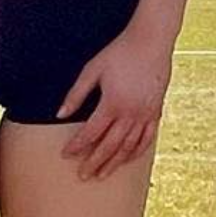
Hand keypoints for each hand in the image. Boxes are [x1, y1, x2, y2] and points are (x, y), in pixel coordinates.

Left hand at [57, 24, 171, 177]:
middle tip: (82, 175)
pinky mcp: (156, 112)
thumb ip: (76, 94)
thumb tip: (59, 114)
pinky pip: (146, 139)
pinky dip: (136, 152)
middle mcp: (130, 113)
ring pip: (128, 147)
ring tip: (101, 174)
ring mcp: (145, 115)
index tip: (66, 155)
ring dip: (114, 163)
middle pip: (109, 146)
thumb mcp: (93, 69)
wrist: (151, 41)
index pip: (90, 133)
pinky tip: (126, 159)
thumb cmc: (119, 52)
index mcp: (112, 103)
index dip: (76, 146)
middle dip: (94, 162)